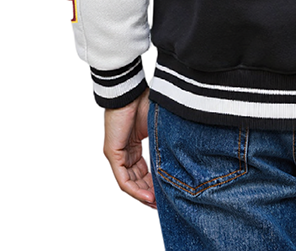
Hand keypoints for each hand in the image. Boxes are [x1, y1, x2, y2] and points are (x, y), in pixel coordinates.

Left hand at [103, 89, 156, 208]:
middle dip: (150, 193)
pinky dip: (135, 190)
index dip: (154, 184)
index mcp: (134, 146)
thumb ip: (163, 141)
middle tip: (163, 204)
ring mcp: (117, 154)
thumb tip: (183, 149)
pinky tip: (148, 197)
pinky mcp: (113, 154)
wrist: (130, 91)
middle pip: (136, 180)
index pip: (143, 171)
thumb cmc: (144, 101)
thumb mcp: (157, 127)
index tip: (167, 192)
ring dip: (143, 195)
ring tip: (157, 205)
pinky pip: (123, 179)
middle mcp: (124, 152)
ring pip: (130, 183)